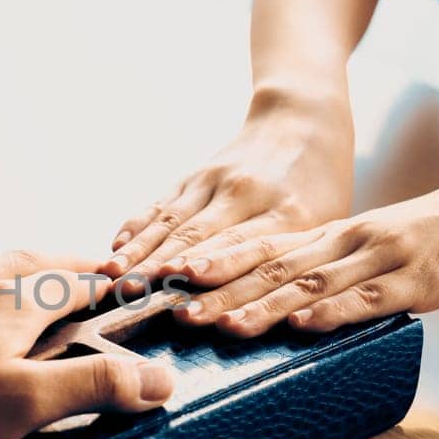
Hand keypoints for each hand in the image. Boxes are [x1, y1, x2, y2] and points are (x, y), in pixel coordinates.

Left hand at [0, 251, 175, 438]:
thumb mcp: (24, 405)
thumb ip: (94, 385)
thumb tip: (157, 377)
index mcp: (13, 299)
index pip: (77, 277)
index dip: (108, 280)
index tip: (130, 280)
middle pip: (33, 260)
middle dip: (67, 264)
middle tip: (90, 269)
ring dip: (15, 267)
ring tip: (28, 277)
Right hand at [102, 90, 355, 287]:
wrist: (303, 122)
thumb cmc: (320, 188)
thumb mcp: (326, 223)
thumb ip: (298, 264)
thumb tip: (274, 316)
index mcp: (288, 212)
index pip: (243, 247)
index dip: (211, 274)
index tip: (183, 301)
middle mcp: (246, 194)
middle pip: (198, 236)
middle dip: (162, 268)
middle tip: (132, 295)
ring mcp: (215, 182)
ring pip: (172, 220)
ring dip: (140, 250)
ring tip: (112, 275)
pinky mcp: (194, 177)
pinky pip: (161, 204)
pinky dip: (137, 225)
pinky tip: (117, 247)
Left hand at [159, 156, 438, 336]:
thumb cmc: (437, 236)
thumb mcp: (375, 248)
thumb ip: (334, 273)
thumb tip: (288, 307)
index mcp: (332, 236)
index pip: (262, 249)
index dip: (217, 264)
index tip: (172, 280)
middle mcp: (346, 242)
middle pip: (272, 268)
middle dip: (221, 289)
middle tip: (176, 309)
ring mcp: (380, 258)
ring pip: (309, 283)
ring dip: (262, 306)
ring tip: (220, 323)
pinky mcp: (417, 278)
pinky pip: (367, 297)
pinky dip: (332, 312)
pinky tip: (303, 325)